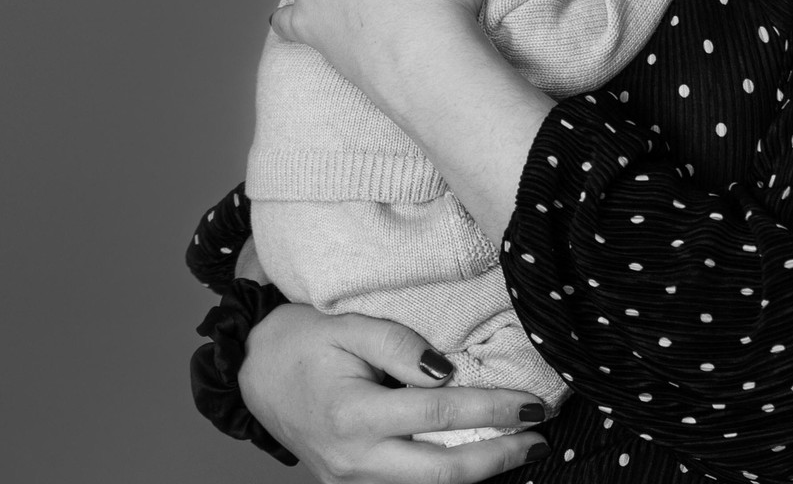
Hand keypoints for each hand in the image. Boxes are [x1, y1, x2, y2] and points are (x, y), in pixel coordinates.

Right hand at [240, 304, 549, 482]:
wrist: (253, 373)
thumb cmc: (302, 340)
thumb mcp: (349, 324)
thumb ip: (400, 345)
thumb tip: (448, 372)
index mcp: (354, 413)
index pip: (439, 416)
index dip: (491, 410)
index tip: (531, 404)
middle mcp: (354, 458)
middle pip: (441, 472)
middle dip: (499, 458)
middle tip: (540, 439)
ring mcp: (349, 481)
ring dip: (477, 474)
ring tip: (520, 449)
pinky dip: (446, 478)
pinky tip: (477, 459)